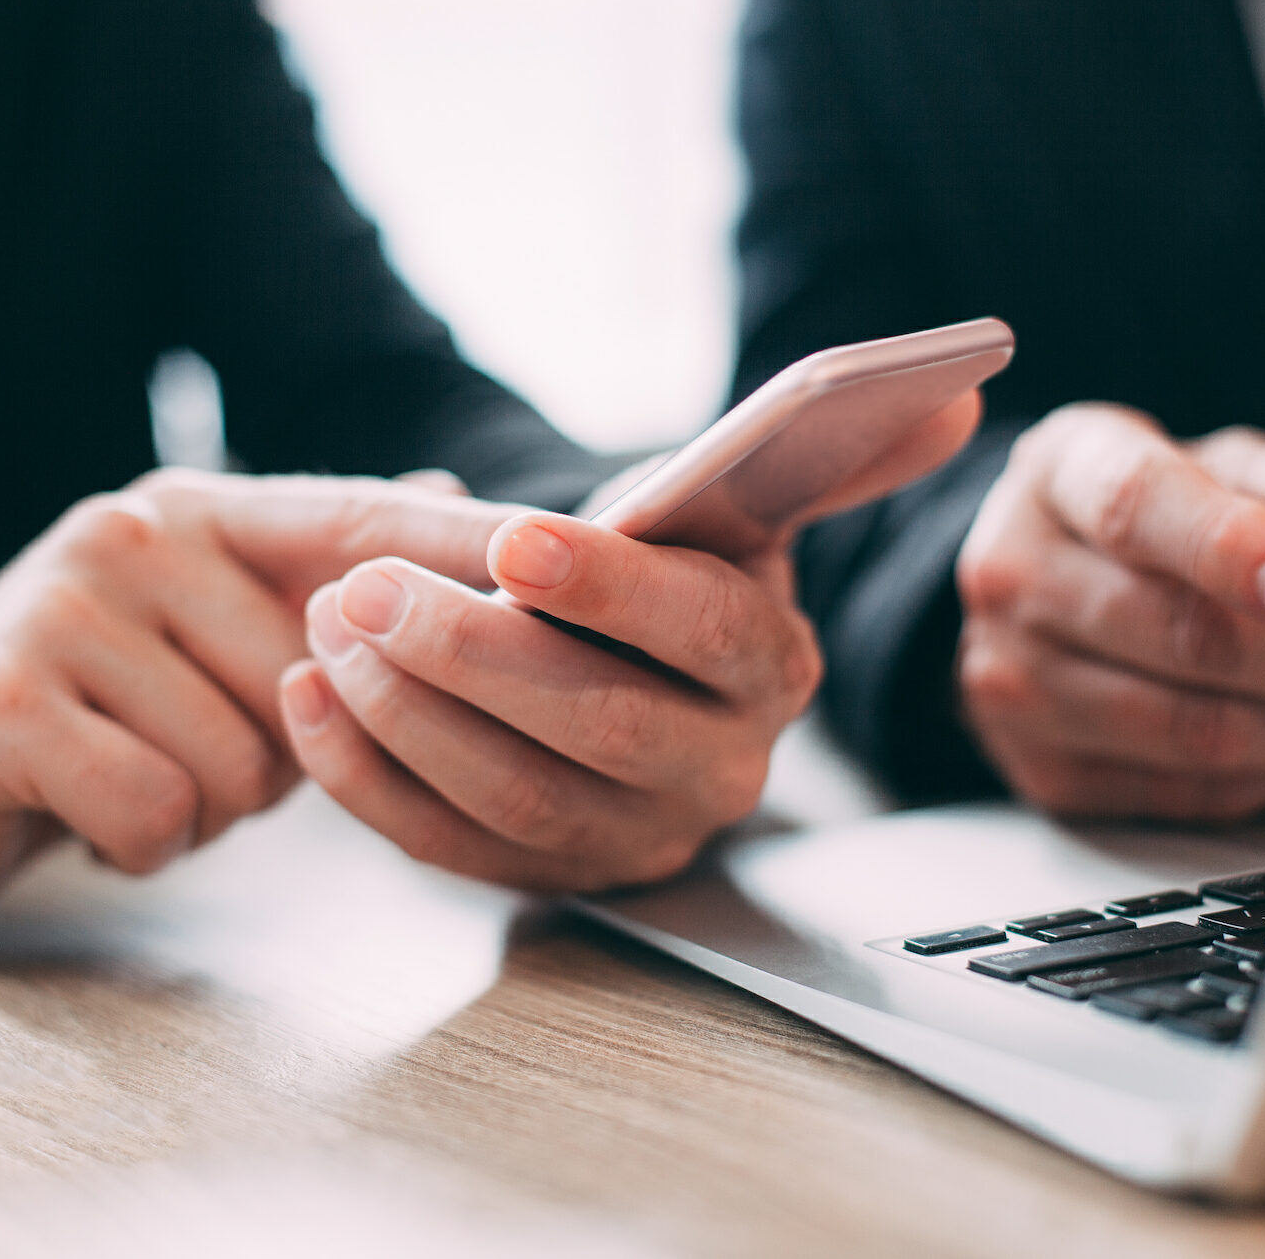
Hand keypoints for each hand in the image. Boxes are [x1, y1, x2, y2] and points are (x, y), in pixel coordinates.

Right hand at [0, 471, 519, 918]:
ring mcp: (67, 607)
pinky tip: (91, 811)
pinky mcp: (9, 705)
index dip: (482, 545)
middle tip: (189, 741)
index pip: (371, 522)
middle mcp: (141, 532)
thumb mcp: (212, 630)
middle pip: (323, 683)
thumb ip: (322, 575)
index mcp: (207, 511)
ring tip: (136, 768)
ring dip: (213, 805)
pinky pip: (165, 810)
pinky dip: (144, 840)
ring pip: (251, 759)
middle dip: (286, 753)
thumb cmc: (96, 707)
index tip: (594, 556)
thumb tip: (448, 494)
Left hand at [278, 393, 982, 890]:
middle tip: (367, 587)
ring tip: (328, 626)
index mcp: (770, 669)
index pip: (703, 633)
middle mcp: (719, 772)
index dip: (609, 588)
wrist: (632, 668)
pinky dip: (367, 778)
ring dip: (405, 714)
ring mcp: (631, 839)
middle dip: (473, 656)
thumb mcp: (741, 508)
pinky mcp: (547, 878)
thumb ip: (833, 450)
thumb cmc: (672, 573)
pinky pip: (449, 846)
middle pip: (597, 728)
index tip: (511, 537)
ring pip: (515, 796)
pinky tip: (310, 697)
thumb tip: (954, 388)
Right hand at [955, 405, 1264, 819]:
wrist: (1029, 586)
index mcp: (1060, 472)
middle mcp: (1014, 575)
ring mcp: (1012, 680)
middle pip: (1180, 636)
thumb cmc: (1143, 517)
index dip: (1229, 551)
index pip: (1136, 509)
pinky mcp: (1040, 768)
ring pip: (1190, 730)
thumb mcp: (1217, 468)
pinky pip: (1184, 790)